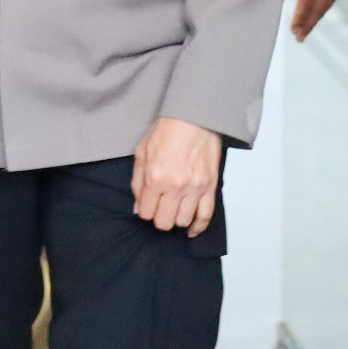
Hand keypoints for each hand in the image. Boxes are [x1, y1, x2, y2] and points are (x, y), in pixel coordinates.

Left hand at [132, 116, 221, 236]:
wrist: (194, 118)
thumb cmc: (166, 131)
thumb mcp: (142, 151)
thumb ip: (137, 181)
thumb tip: (137, 207)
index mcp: (154, 177)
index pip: (145, 213)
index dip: (145, 212)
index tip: (147, 206)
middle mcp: (174, 187)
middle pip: (164, 222)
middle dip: (159, 218)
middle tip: (160, 209)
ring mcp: (194, 188)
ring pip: (183, 221)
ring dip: (176, 219)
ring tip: (174, 210)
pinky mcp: (210, 187)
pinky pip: (205, 216)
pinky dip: (198, 227)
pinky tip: (191, 230)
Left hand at [289, 0, 340, 40]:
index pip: (305, 2)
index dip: (300, 18)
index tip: (294, 32)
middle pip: (319, 6)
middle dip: (309, 23)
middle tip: (299, 38)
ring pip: (328, 1)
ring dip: (318, 16)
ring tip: (308, 28)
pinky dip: (325, 4)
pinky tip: (319, 10)